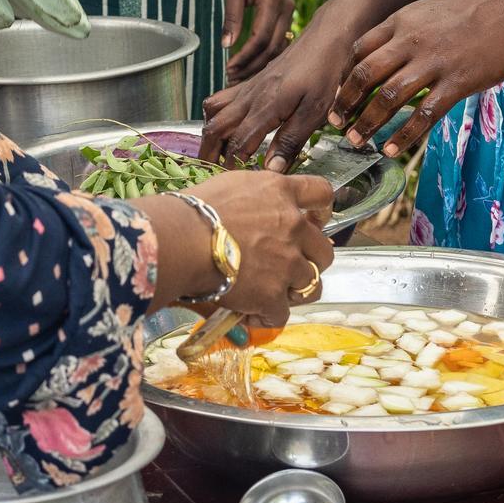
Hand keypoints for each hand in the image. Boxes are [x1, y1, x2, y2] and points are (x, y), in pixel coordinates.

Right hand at [178, 170, 336, 329]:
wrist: (179, 241)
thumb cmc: (192, 211)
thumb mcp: (230, 187)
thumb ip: (254, 199)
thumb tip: (253, 211)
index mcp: (280, 193)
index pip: (321, 192)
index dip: (322, 210)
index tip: (315, 221)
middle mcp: (292, 226)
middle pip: (324, 249)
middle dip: (311, 260)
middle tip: (288, 266)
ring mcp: (287, 262)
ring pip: (311, 285)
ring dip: (294, 291)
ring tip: (271, 294)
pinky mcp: (273, 294)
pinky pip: (280, 313)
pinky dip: (266, 315)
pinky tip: (248, 312)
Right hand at [198, 23, 349, 170]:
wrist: (327, 39)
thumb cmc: (326, 74)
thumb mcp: (315, 112)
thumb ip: (291, 141)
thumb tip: (271, 169)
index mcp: (266, 107)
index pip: (238, 142)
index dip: (233, 164)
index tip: (235, 179)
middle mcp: (251, 96)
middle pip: (215, 125)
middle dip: (208, 150)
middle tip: (209, 169)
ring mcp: (249, 87)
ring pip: (214, 109)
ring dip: (209, 131)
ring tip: (215, 151)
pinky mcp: (253, 81)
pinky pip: (223, 97)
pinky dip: (217, 114)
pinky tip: (228, 125)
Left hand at [222, 0, 294, 82]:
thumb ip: (232, 18)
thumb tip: (226, 46)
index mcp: (273, 0)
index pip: (260, 38)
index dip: (244, 56)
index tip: (228, 67)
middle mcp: (286, 8)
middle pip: (273, 47)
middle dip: (252, 65)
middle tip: (232, 77)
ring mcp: (290, 11)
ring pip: (278, 46)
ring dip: (260, 62)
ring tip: (240, 74)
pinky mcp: (287, 14)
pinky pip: (280, 39)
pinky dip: (267, 53)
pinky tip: (252, 62)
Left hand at [332, 0, 503, 158]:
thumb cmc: (481, 5)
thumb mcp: (434, 7)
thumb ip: (411, 29)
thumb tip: (393, 53)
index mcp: (404, 20)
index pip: (361, 49)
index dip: (345, 75)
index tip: (339, 94)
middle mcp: (412, 40)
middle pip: (365, 75)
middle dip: (346, 103)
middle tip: (336, 124)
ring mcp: (434, 62)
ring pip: (388, 98)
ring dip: (367, 124)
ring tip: (356, 142)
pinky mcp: (458, 82)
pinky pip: (423, 115)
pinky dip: (403, 137)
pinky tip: (391, 150)